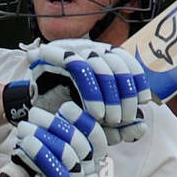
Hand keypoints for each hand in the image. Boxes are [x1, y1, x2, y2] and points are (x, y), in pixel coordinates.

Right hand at [30, 40, 150, 143]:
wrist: (33, 119)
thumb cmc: (67, 119)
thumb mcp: (99, 125)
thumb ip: (120, 128)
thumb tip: (142, 126)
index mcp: (97, 58)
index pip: (124, 59)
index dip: (137, 78)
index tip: (144, 101)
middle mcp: (84, 49)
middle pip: (115, 60)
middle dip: (125, 92)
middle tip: (124, 118)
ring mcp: (67, 50)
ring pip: (99, 64)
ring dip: (110, 94)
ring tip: (110, 119)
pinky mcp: (51, 56)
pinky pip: (79, 68)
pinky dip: (92, 92)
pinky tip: (96, 113)